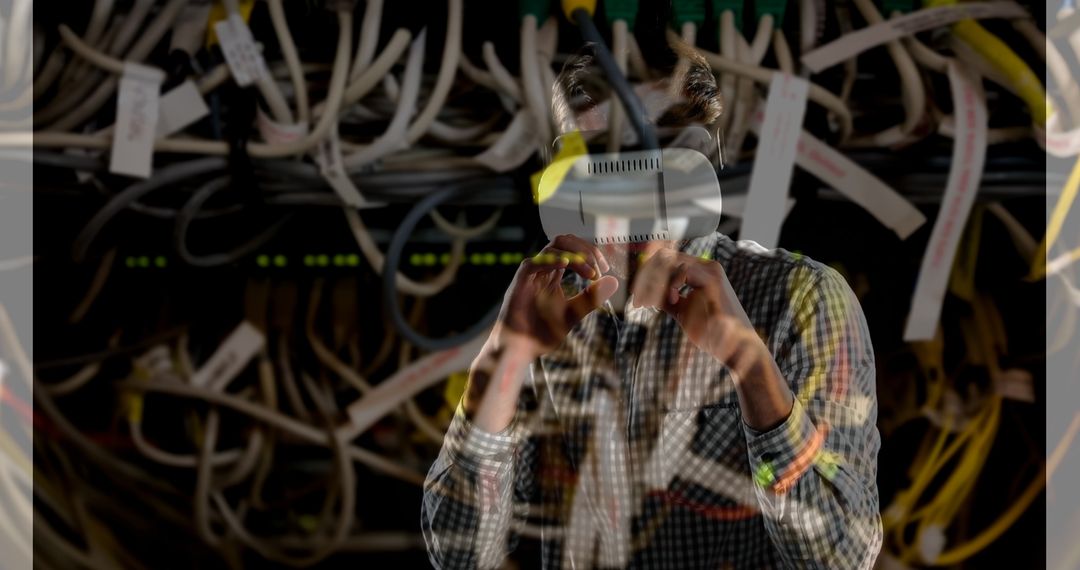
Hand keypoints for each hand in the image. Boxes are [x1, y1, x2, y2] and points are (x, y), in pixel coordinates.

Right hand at [492, 234, 618, 358]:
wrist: (520, 348)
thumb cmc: (542, 331)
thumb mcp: (574, 312)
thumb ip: (591, 297)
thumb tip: (613, 281)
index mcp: (553, 273)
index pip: (574, 249)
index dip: (592, 254)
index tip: (605, 270)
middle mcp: (543, 269)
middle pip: (565, 241)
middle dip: (587, 250)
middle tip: (600, 268)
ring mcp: (531, 273)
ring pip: (553, 246)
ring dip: (577, 255)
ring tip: (590, 273)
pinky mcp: (520, 282)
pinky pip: (534, 262)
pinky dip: (552, 259)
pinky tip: (567, 264)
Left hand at [630, 247, 759, 366]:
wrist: (733, 347)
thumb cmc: (709, 331)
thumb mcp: (680, 311)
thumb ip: (665, 298)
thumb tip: (646, 291)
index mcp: (697, 271)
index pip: (664, 260)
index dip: (646, 275)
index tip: (637, 297)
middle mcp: (704, 265)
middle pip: (664, 256)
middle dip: (645, 278)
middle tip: (638, 301)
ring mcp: (709, 270)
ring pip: (669, 261)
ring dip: (653, 282)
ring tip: (647, 303)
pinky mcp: (713, 278)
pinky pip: (682, 271)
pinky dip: (669, 285)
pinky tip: (671, 300)